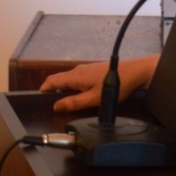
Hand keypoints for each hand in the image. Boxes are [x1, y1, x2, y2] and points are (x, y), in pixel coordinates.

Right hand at [39, 55, 158, 112]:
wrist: (136, 72)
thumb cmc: (118, 85)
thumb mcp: (94, 99)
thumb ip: (74, 103)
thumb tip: (56, 106)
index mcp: (76, 76)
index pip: (52, 81)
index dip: (43, 90)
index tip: (39, 100)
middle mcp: (79, 70)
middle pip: (59, 80)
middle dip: (53, 92)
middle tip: (52, 105)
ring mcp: (87, 69)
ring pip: (69, 79)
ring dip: (64, 90)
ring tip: (66, 103)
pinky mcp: (94, 70)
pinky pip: (78, 78)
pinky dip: (74, 87)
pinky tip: (80, 95)